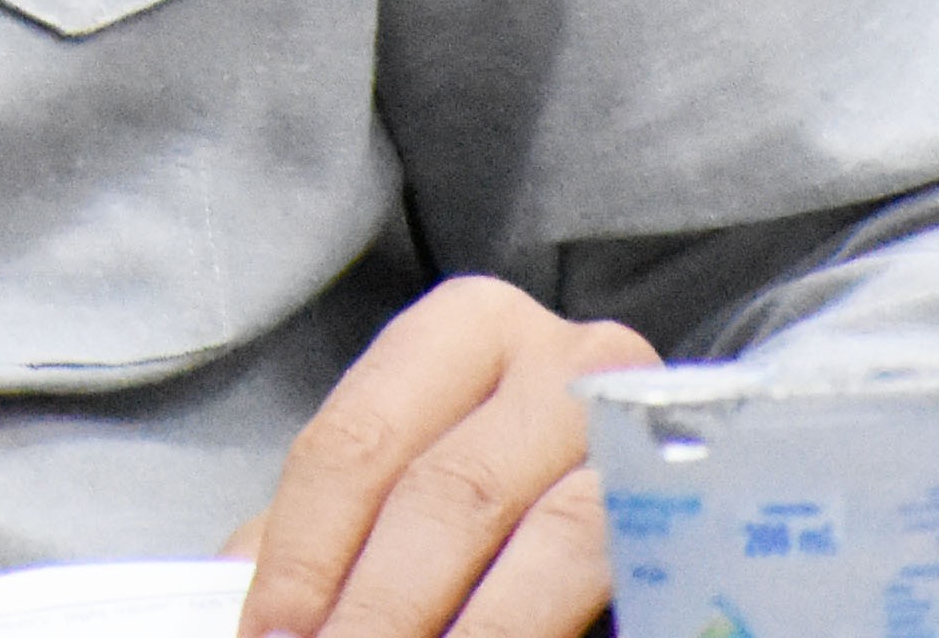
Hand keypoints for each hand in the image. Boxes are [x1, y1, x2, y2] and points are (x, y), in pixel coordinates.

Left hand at [232, 275, 653, 637]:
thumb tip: (232, 596)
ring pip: (555, 539)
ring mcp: (650, 432)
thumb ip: (321, 532)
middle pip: (449, 494)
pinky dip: (552, 629)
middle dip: (381, 607)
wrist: (642, 498)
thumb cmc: (494, 494)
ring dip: (477, 633)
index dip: (304, 554)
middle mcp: (567, 361)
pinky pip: (631, 575)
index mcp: (465, 331)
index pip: (356, 441)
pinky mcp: (706, 512)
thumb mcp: (402, 487)